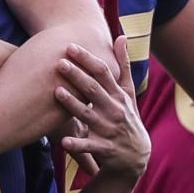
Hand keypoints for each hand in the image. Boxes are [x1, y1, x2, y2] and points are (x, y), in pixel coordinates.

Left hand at [54, 37, 148, 178]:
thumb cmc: (127, 117)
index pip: (103, 72)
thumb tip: (122, 36)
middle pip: (94, 90)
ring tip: (57, 92)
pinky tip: (63, 141)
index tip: (70, 46)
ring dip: (73, 104)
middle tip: (59, 63)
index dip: (87, 59)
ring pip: (88, 115)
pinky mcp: (104, 148)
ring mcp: (109, 129)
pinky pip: (89, 146)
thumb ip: (123, 66)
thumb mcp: (128, 93)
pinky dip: (77, 145)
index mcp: (118, 95)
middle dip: (77, 76)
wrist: (136, 156)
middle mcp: (114, 110)